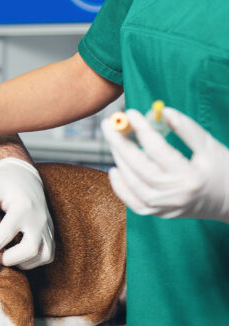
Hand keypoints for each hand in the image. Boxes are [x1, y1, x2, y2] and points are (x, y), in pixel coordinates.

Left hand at [0, 158, 54, 268]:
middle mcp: (38, 219)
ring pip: (43, 255)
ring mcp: (47, 226)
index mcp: (23, 207)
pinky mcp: (50, 232)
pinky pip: (48, 254)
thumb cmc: (3, 182)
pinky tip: (18, 254)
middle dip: (11, 258)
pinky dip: (34, 260)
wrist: (24, 175)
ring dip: (24, 261)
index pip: (6, 234)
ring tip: (7, 255)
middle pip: (30, 249)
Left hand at [102, 107, 228, 222]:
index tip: (130, 113)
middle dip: (120, 142)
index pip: (156, 148)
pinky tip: (115, 168)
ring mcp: (164, 207)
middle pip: (138, 166)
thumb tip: (163, 111)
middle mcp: (174, 194)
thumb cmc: (223, 171)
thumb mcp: (210, 147)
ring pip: (132, 182)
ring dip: (118, 159)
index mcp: (190, 176)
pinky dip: (120, 186)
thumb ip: (187, 129)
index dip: (141, 128)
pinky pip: (132, 201)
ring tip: (114, 139)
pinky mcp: (158, 213)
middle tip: (109, 123)